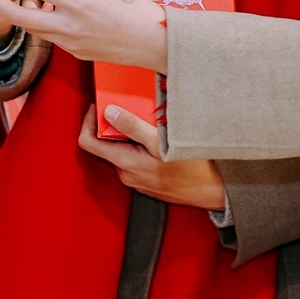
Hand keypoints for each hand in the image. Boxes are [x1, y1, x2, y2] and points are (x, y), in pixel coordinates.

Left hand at [0, 0, 169, 71]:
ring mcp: (70, 43)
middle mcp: (68, 26)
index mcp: (76, 3)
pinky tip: (46, 11)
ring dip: (21, 13)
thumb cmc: (138, 10)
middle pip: (20, 17)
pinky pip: (51, 37)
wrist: (157, 44)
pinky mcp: (76, 53)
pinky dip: (42, 23)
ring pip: (33, 29)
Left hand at [78, 108, 224, 209]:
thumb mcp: (160, 141)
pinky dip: (141, 146)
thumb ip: (132, 126)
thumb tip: (109, 112)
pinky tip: (158, 140)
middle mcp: (125, 173)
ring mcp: (136, 178)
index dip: (89, 121)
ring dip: (131, 135)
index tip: (99, 106)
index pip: (88, 142)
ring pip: (123, 150)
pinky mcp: (146, 180)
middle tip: (132, 108)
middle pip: (107, 144)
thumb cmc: (191, 169)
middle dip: (116, 124)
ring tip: (150, 123)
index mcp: (124, 162)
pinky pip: (135, 158)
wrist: (212, 191)